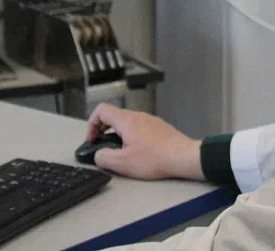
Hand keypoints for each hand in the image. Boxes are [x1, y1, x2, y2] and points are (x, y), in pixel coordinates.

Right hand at [86, 103, 202, 180]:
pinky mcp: (158, 127)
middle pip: (113, 115)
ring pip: (126, 121)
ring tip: (118, 150)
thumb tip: (97, 155)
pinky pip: (138, 126)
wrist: (183, 157)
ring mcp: (149, 120)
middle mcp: (137, 116)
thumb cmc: (155, 159)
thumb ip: (104, 158)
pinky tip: (136, 150)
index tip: (92, 139)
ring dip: (116, 133)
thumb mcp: (123, 163)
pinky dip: (130, 135)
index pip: (101, 110)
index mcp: (126, 121)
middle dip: (102, 129)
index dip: (91, 124)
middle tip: (101, 145)